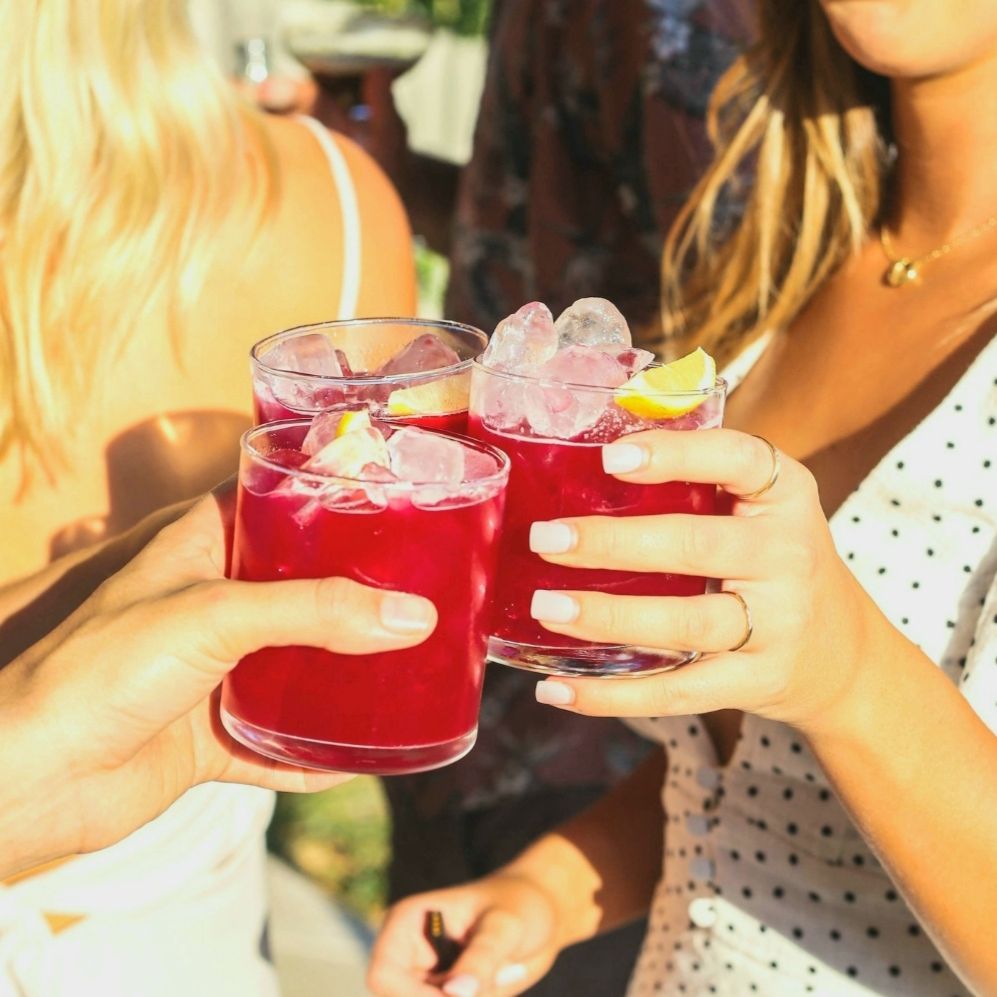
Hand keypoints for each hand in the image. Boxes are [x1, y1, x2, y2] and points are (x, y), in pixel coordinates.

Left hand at [1, 490, 436, 870]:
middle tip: (422, 583)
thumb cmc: (97, 670)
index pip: (271, 500)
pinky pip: (283, 743)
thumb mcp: (214, 615)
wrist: (35, 778)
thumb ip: (315, 612)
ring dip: (346, 670)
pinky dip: (320, 753)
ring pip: (298, 664)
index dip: (325, 492)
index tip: (391, 493)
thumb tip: (412, 617)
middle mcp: (213, 604)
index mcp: (201, 549)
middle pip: (299, 584)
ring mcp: (215, 670)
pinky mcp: (214, 732)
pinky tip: (365, 754)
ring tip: (412, 661)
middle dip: (356, 588)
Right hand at [368, 875, 561, 996]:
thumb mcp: (505, 926)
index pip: (384, 978)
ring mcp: (425, 981)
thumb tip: (456, 994)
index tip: (463, 996)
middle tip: (489, 986)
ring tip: (504, 974)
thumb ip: (481, 958)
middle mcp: (407, 955)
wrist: (543, 914)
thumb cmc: (520, 904)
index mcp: (405, 924)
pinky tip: (505, 977)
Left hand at [527, 428, 892, 734]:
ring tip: (546, 607)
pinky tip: (558, 688)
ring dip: (608, 617)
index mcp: (786, 496)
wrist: (842, 653)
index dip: (675, 453)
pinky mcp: (755, 682)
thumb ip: (698, 477)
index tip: (609, 458)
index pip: (738, 459)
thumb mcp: (761, 507)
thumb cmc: (773, 561)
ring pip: (686, 623)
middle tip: (545, 538)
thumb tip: (596, 439)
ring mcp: (777, 625)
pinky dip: (613, 695)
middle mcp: (788, 556)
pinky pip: (678, 691)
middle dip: (613, 543)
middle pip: (696, 546)